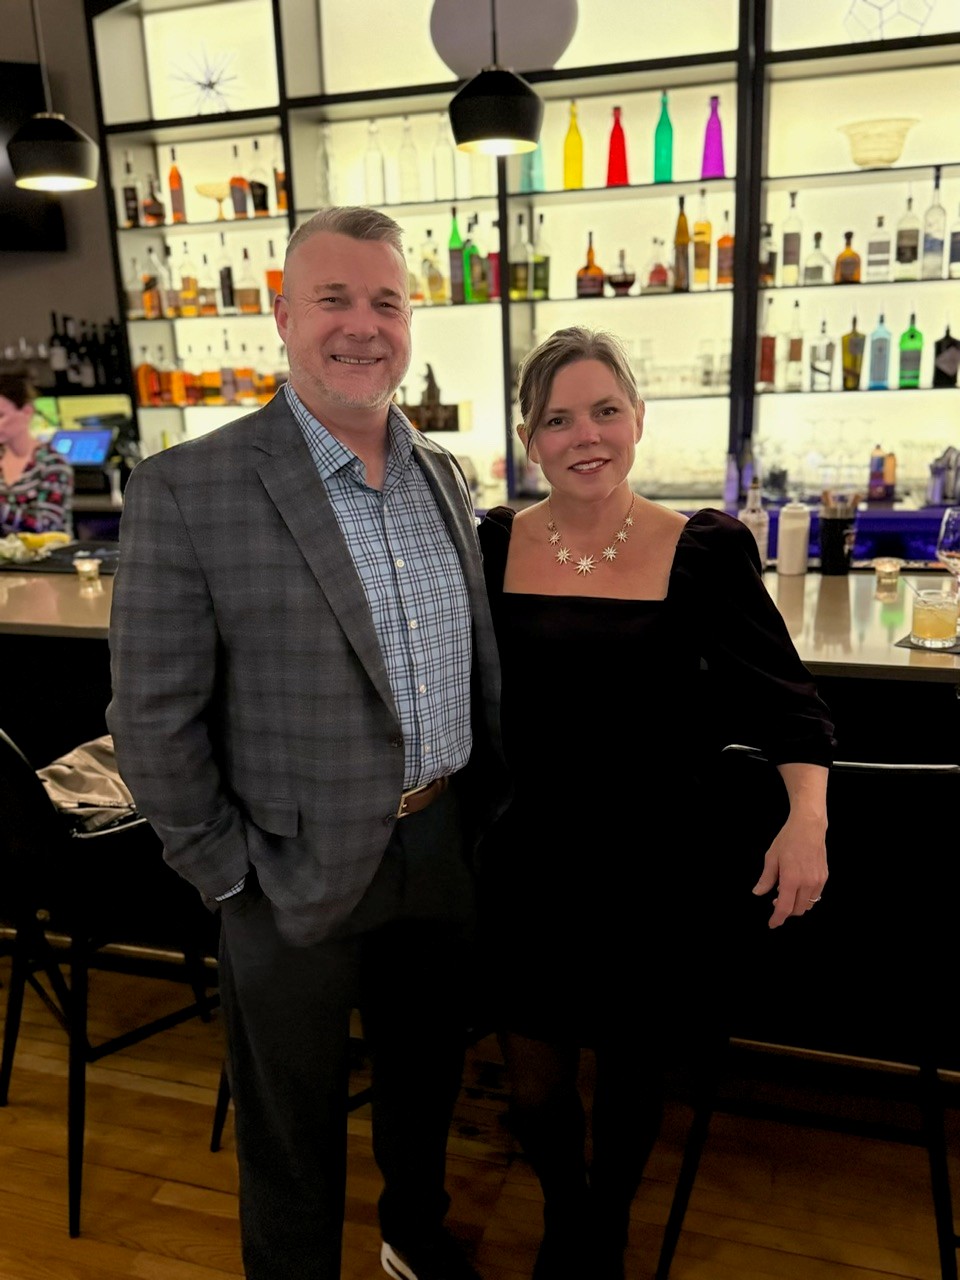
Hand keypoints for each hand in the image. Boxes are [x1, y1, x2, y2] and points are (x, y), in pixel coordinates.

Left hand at [752, 813, 827, 927]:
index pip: (784, 908)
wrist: (809, 827)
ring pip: (808, 905)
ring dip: (796, 905)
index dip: (777, 919)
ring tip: (785, 893)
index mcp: (791, 879)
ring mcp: (818, 881)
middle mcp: (807, 883)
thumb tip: (758, 893)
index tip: (772, 924)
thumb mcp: (771, 858)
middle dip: (786, 911)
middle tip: (775, 902)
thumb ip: (766, 879)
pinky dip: (805, 897)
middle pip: (797, 910)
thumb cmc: (788, 839)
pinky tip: (797, 887)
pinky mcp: (824, 877)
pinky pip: (815, 896)